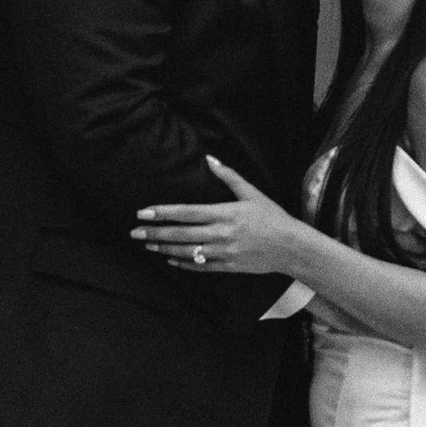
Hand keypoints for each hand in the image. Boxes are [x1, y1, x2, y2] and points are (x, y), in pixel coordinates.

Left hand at [132, 158, 296, 281]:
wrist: (291, 247)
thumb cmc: (273, 217)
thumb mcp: (252, 193)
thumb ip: (229, 177)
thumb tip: (210, 159)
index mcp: (224, 214)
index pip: (186, 213)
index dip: (162, 213)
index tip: (143, 213)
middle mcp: (220, 234)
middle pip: (180, 234)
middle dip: (155, 233)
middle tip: (134, 232)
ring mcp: (223, 253)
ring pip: (187, 251)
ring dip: (164, 249)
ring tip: (147, 245)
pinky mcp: (228, 266)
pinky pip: (201, 267)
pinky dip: (184, 263)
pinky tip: (170, 260)